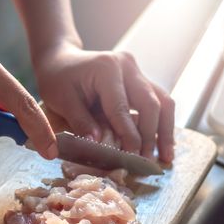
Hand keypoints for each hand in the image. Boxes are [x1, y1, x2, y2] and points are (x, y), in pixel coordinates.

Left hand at [33, 46, 173, 161]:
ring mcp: (136, 71)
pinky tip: (163, 143)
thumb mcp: (62, 100)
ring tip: (166, 157)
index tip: (132, 158)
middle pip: (151, 103)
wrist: (61, 61)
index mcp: (107, 68)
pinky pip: (158, 100)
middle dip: (150, 136)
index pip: (121, 108)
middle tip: (147, 163)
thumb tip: (98, 144)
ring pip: (162, 101)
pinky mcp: (140, 79)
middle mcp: (127, 66)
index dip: (128, 135)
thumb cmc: (57, 79)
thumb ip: (81, 122)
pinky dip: (162, 122)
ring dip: (165, 131)